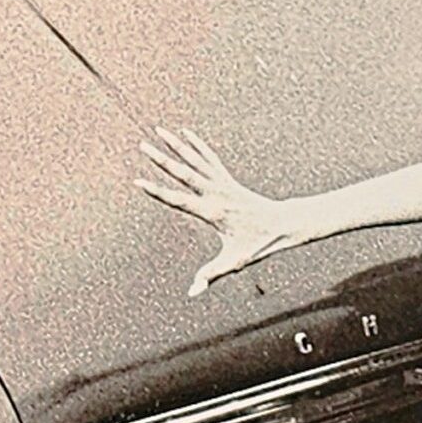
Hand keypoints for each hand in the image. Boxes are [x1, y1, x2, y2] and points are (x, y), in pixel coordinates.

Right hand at [137, 127, 308, 296]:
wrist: (282, 223)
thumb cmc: (257, 244)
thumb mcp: (233, 262)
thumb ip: (211, 275)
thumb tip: (192, 293)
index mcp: (212, 212)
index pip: (179, 200)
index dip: (157, 191)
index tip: (139, 181)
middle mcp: (215, 193)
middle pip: (183, 172)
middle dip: (162, 159)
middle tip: (143, 145)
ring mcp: (221, 183)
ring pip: (195, 159)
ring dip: (176, 144)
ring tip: (159, 129)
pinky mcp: (227, 178)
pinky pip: (208, 158)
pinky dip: (196, 145)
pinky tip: (185, 133)